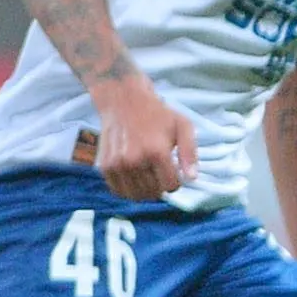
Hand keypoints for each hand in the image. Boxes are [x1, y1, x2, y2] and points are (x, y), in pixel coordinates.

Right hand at [91, 80, 197, 200]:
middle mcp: (135, 161)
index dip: (175, 181)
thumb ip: (190, 153)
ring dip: (144, 190)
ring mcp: (117, 165)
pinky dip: (127, 189)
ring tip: (147, 174)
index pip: (170, 186)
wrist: (123, 100)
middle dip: (160, 185)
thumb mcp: (182, 126)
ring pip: (136, 195)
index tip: (172, 170)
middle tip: (159, 170)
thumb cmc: (157, 113)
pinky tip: (133, 176)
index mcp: (157, 152)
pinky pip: (118, 191)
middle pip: (153, 193)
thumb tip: (191, 178)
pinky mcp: (105, 166)